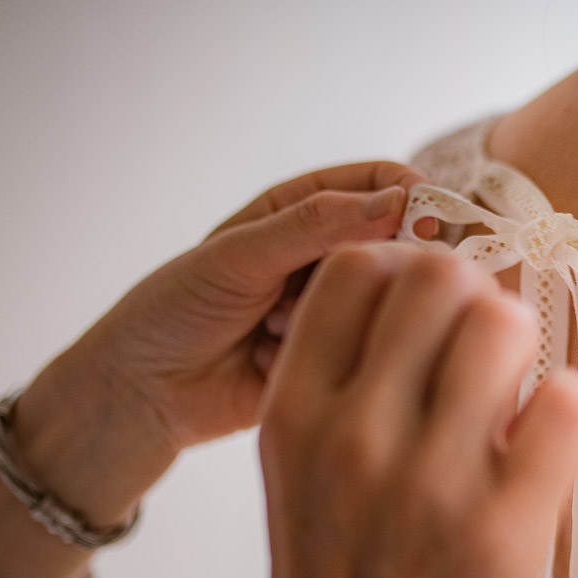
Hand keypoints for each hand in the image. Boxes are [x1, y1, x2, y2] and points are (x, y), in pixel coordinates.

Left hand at [1, 161, 425, 531]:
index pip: (384, 184)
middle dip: (375, 267)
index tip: (433, 225)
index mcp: (304, 209)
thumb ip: (317, 226)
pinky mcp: (335, 357)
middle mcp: (327, 255)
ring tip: (267, 325)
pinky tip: (267, 360)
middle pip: (396, 245)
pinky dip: (318, 352)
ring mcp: (334, 307)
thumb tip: (398, 202)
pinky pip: (359, 347)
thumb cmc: (178, 309)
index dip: (417, 199)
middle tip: (351, 286)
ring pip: (379, 301)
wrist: (144, 392)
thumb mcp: (241, 255)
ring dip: (329, 314)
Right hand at [223, 244, 577, 577]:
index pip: (356, 270)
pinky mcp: (503, 532)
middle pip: (439, 278)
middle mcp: (355, 435)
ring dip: (523, 343)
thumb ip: (350, 386)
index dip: (408, 267)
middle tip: (485, 344)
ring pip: (504, 323)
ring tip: (516, 393)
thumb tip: (445, 308)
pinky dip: (572, 406)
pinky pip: (568, 405)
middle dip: (474, 295)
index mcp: (294, 414)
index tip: (434, 302)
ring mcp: (430, 484)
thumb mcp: (302, 472)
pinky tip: (548, 439)